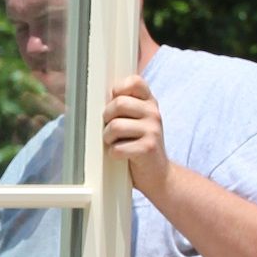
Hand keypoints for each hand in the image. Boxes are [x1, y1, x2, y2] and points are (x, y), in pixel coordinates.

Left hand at [103, 71, 168, 199]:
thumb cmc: (140, 145)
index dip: (119, 90)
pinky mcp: (148, 148)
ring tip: (115, 143)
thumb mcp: (138, 121)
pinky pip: (117, 147)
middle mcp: (154, 113)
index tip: (115, 104)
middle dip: (107, 118)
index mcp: (150, 103)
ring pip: (115, 126)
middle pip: (119, 103)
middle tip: (111, 130)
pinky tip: (122, 156)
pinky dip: (114, 154)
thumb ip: (125, 106)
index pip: (135, 82)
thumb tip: (98, 96)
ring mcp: (153, 130)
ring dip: (108, 138)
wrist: (158, 174)